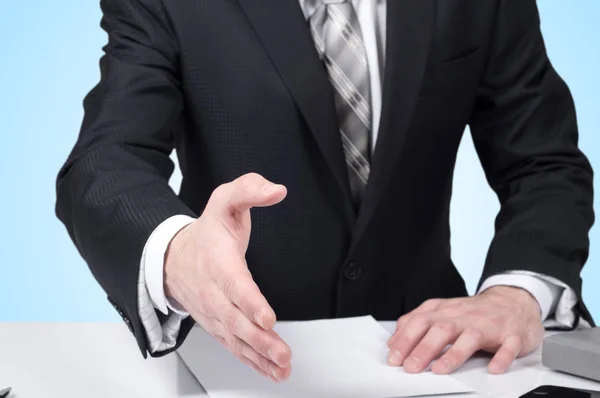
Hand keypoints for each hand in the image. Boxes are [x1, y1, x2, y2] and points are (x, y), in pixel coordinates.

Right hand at [164, 173, 291, 381]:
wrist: (174, 258)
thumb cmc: (207, 232)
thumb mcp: (225, 200)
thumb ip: (249, 189)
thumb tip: (276, 190)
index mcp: (218, 261)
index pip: (234, 284)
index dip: (250, 302)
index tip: (267, 318)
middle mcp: (214, 291)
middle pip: (235, 319)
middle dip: (258, 339)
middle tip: (281, 352)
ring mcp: (214, 312)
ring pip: (235, 338)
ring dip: (258, 356)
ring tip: (281, 367)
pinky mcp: (218, 324)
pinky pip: (233, 346)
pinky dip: (251, 361)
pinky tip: (271, 371)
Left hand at [386, 286, 543, 374]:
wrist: (513, 301)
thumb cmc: (473, 312)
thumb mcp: (442, 312)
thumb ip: (417, 323)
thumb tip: (394, 341)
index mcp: (446, 311)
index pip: (421, 321)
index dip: (406, 339)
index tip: (394, 357)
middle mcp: (465, 316)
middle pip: (442, 329)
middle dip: (424, 348)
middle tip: (410, 367)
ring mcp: (489, 325)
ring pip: (471, 337)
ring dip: (455, 354)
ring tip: (440, 369)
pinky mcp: (512, 335)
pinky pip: (508, 346)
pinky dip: (502, 357)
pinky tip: (493, 368)